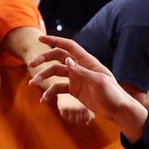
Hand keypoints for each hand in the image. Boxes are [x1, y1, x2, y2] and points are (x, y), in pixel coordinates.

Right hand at [28, 35, 144, 130]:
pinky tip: (43, 100)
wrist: (118, 110)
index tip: (41, 38)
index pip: (69, 47)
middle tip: (31, 64)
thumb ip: (82, 71)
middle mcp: (80, 68)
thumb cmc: (112, 94)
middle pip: (58, 58)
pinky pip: (59, 88)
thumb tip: (66, 60)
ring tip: (32, 84)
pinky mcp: (75, 90)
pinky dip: (50, 92)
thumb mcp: (98, 82)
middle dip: (44, 59)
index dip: (55, 41)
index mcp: (87, 61)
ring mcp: (76, 79)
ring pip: (55, 73)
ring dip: (43, 77)